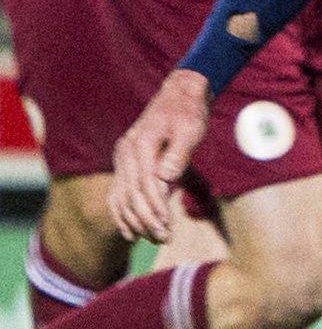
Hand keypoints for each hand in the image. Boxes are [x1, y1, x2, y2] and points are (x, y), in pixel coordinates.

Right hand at [110, 69, 210, 243]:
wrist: (179, 95)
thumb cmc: (189, 112)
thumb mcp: (190, 129)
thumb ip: (178, 153)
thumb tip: (166, 179)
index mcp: (140, 142)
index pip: (143, 182)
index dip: (154, 205)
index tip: (166, 224)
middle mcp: (125, 152)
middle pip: (130, 193)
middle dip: (146, 219)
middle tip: (164, 239)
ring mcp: (122, 158)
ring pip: (121, 197)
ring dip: (135, 221)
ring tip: (154, 240)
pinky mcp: (125, 164)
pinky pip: (118, 194)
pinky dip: (122, 214)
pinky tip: (132, 233)